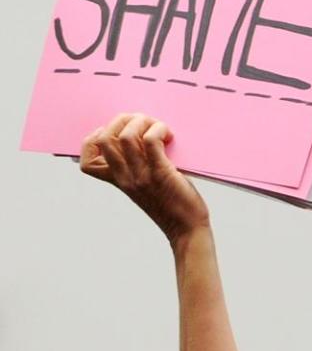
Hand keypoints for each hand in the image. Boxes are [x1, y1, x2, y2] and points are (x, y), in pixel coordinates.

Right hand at [80, 113, 209, 243]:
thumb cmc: (172, 205)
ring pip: (125, 136)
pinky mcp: (160, 173)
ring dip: (142, 122)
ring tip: (159, 127)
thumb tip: (144, 138)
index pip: (86, 162)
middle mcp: (125, 178)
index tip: (116, 133)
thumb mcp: (146, 186)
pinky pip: (151, 141)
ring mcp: (140, 176)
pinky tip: (169, 135)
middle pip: (103, 139)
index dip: (93, 140)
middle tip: (144, 123)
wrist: (187, 229)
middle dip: (122, 120)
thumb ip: (139, 167)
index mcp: (118, 181)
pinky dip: (159, 130)